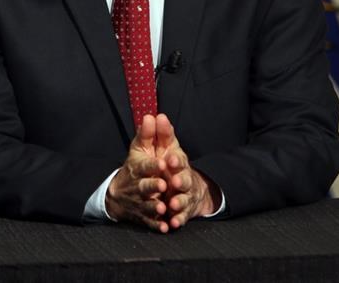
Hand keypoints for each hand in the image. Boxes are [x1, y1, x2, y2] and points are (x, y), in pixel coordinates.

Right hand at [105, 115, 170, 231]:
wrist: (118, 194)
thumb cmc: (134, 167)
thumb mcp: (139, 148)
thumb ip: (148, 134)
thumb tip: (152, 115)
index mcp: (138, 168)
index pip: (144, 165)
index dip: (152, 165)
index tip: (162, 164)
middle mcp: (138, 185)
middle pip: (144, 187)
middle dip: (152, 187)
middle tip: (163, 186)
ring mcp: (140, 202)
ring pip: (147, 206)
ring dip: (154, 208)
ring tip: (163, 208)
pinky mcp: (143, 216)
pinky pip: (149, 223)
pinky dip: (156, 226)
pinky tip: (164, 228)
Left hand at [153, 114, 220, 229]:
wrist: (184, 185)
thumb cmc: (170, 163)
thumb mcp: (163, 147)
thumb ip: (158, 134)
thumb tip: (154, 115)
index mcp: (177, 162)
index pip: (178, 159)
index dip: (175, 160)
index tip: (169, 159)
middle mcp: (182, 178)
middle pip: (184, 180)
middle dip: (180, 181)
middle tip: (173, 182)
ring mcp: (183, 195)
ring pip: (183, 199)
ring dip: (179, 202)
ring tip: (172, 205)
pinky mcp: (182, 210)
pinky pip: (180, 217)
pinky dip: (177, 220)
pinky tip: (171, 224)